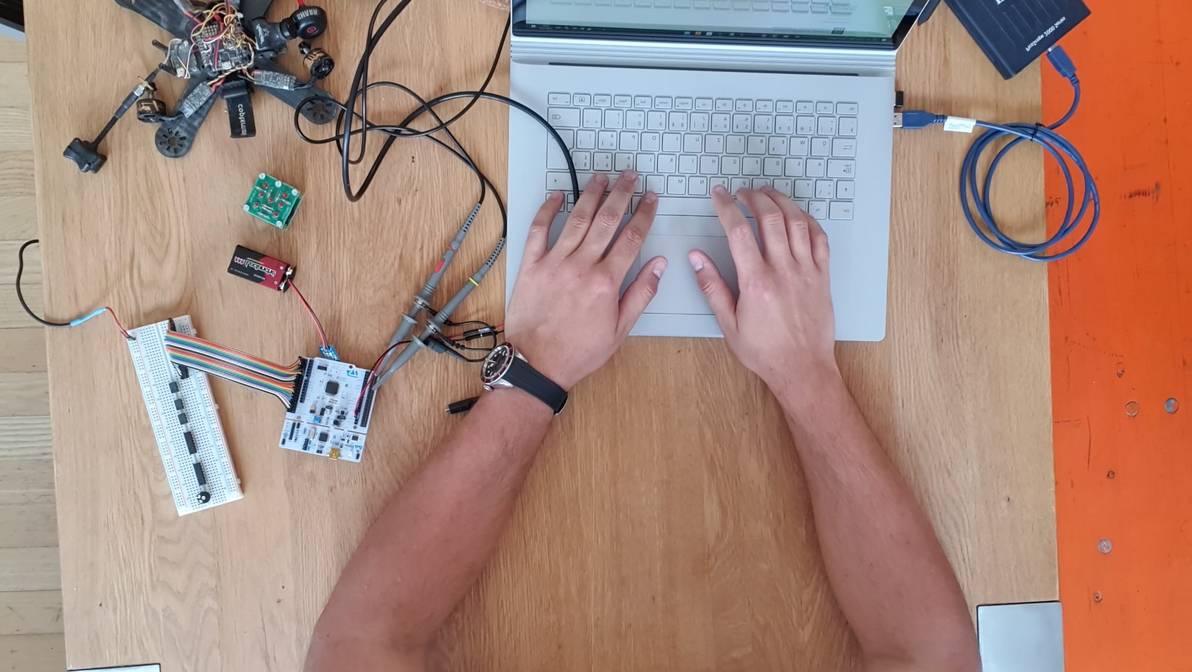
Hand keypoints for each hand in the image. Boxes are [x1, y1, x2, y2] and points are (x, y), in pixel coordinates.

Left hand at [505, 170, 666, 389]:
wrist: (535, 364)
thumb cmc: (578, 352)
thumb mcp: (619, 330)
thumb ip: (641, 294)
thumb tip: (659, 266)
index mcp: (606, 282)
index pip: (631, 238)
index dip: (644, 214)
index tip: (651, 199)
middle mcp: (581, 266)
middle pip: (606, 220)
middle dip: (621, 194)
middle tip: (629, 176)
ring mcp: (554, 263)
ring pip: (576, 219)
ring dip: (590, 194)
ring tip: (601, 177)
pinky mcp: (531, 266)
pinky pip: (539, 230)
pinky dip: (548, 210)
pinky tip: (557, 195)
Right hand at [689, 185, 837, 393]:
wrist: (802, 369)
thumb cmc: (764, 351)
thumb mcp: (729, 324)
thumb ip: (712, 287)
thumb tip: (696, 258)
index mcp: (756, 283)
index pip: (739, 233)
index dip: (726, 208)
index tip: (719, 195)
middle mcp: (783, 271)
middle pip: (770, 218)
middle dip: (754, 197)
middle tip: (743, 192)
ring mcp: (807, 272)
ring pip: (797, 222)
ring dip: (781, 202)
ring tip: (767, 195)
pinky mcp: (822, 277)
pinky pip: (819, 238)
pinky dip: (808, 220)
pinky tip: (796, 215)